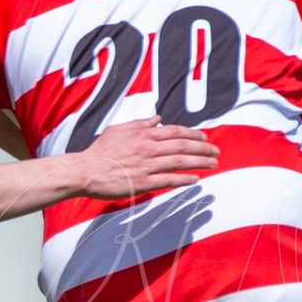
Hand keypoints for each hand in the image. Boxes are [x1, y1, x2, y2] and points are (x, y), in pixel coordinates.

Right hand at [74, 117, 218, 198]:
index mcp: (143, 134)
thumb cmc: (100, 151)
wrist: (86, 171)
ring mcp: (147, 165)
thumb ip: (140, 123)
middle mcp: (148, 148)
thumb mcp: (118, 129)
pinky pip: (169, 179)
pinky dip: (185, 178)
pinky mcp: (144, 182)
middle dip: (203, 148)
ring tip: (213, 164)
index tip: (205, 138)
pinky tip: (196, 179)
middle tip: (216, 151)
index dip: (193, 134)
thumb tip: (158, 118)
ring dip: (200, 162)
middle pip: (183, 145)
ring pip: (180, 161)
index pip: (175, 131)